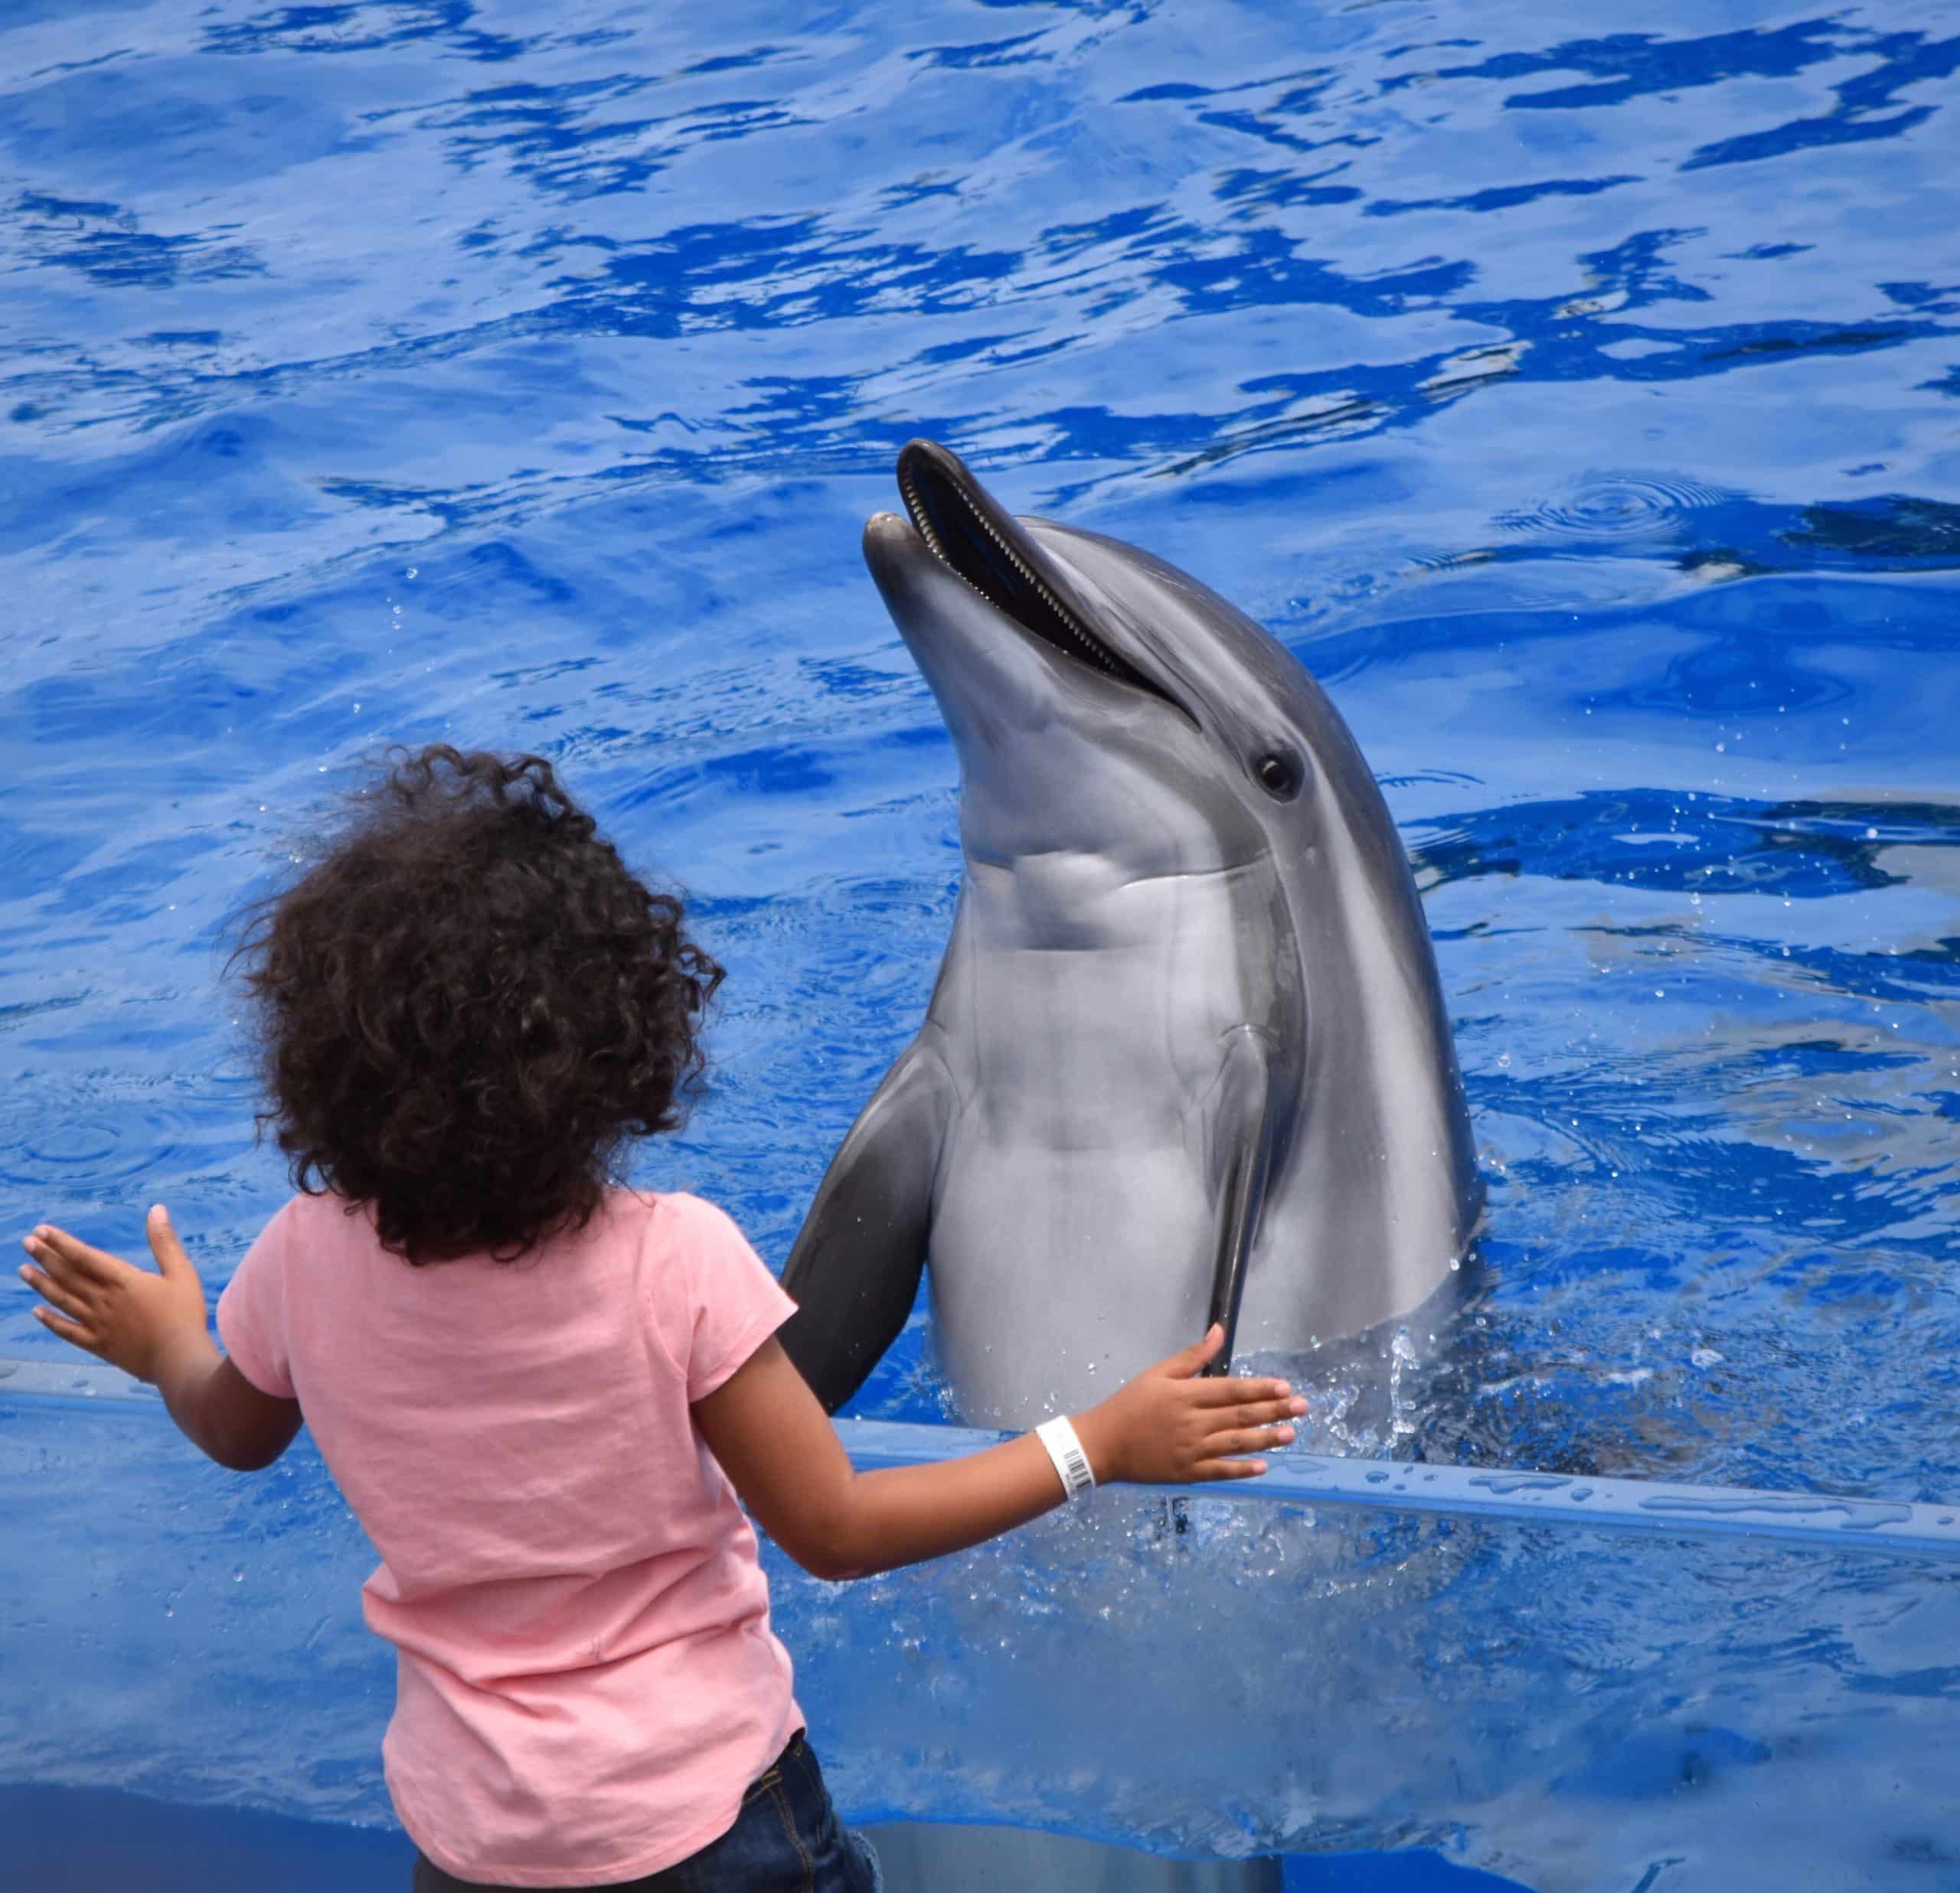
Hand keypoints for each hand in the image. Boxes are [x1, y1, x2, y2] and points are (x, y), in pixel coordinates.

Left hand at [19, 1207, 210, 1383]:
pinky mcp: (98, 1345)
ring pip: (62, 1300)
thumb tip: (156, 1209)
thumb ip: (165, 1242)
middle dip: (46, 1257)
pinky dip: (50, 1321)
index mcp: (123, 1280)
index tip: (42, 1231)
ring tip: (23, 1270)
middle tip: (27, 1243)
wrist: (178, 1359)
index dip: (62, 1243)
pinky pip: (68, 1331)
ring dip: (41, 1284)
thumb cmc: (185, 1314)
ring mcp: (98, 1324)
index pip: (84, 1256)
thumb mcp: (181, 1272)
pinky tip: (37, 1312)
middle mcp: (104, 1300)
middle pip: (68, 1276)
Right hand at [1072, 1324, 1306, 1485]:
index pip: (1231, 1390)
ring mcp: (1190, 1450)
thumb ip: (1192, 1356)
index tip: (1285, 1387)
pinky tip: (1263, 1465)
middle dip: (1274, 1411)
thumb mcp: (1158, 1373)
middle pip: (1240, 1415)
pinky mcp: (1187, 1473)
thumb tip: (1219, 1331)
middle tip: (1302, 1408)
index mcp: (1186, 1395)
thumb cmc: (1131, 1404)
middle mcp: (1192, 1423)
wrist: (1103, 1445)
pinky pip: (1220, 1471)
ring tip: (1290, 1434)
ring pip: (1236, 1443)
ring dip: (1266, 1438)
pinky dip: (1243, 1469)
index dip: (1260, 1389)